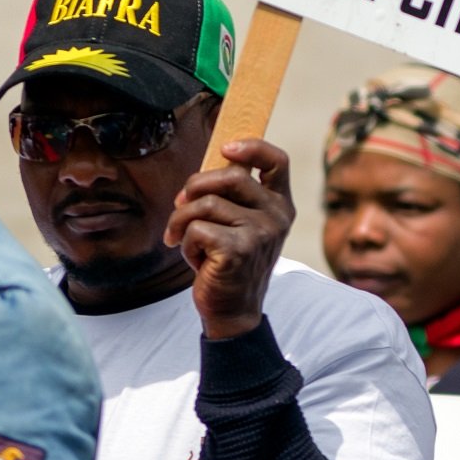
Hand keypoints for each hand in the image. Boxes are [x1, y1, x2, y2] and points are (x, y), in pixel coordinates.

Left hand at [166, 140, 294, 340]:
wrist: (233, 311)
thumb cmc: (229, 264)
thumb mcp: (240, 225)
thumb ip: (231, 198)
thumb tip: (198, 178)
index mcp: (280, 205)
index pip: (276, 161)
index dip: (251, 147)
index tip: (226, 149)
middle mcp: (277, 216)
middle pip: (231, 176)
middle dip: (195, 186)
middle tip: (180, 204)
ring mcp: (261, 232)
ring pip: (205, 204)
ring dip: (182, 222)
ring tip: (184, 241)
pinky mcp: (239, 249)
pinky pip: (196, 229)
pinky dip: (186, 244)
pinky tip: (196, 260)